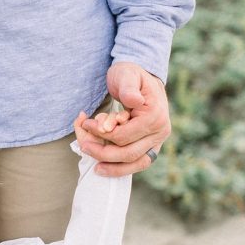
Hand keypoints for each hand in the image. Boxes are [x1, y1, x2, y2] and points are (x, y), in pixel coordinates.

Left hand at [77, 61, 170, 175]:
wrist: (140, 79)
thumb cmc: (130, 76)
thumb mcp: (126, 75)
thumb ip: (128, 88)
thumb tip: (133, 101)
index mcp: (156, 115)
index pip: (123, 135)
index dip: (101, 133)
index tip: (86, 123)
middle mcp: (161, 130)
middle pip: (128, 153)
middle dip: (102, 152)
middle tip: (83, 146)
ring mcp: (158, 140)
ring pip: (135, 163)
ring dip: (112, 167)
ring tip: (95, 167)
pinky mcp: (152, 147)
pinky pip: (138, 164)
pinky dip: (121, 169)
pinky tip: (104, 169)